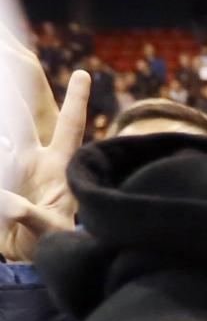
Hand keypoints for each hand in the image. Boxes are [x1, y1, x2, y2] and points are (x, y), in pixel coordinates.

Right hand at [1, 68, 86, 264]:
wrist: (28, 256)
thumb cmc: (50, 240)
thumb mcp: (47, 230)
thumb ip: (30, 216)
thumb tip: (8, 203)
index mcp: (58, 165)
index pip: (70, 127)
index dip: (76, 100)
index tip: (84, 73)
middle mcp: (33, 159)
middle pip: (21, 120)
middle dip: (13, 94)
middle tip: (7, 64)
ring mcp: (12, 167)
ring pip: (2, 136)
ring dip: (2, 125)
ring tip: (4, 131)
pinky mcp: (0, 180)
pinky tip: (2, 159)